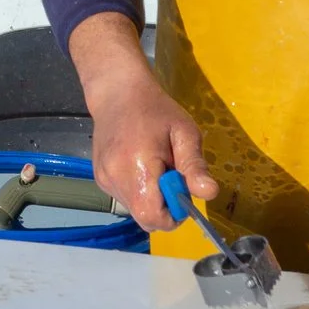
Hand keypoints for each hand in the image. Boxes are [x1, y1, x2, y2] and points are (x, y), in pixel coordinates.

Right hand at [68, 13, 213, 230]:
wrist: (117, 91)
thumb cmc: (155, 109)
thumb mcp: (184, 132)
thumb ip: (194, 165)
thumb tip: (209, 193)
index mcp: (137, 167)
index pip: (154, 217)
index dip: (174, 213)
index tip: (181, 190)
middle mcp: (115, 178)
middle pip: (145, 218)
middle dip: (164, 206)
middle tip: (170, 175)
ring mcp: (104, 179)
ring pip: (135, 210)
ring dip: (151, 198)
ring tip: (154, 165)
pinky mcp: (99, 178)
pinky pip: (125, 199)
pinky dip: (138, 190)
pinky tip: (140, 165)